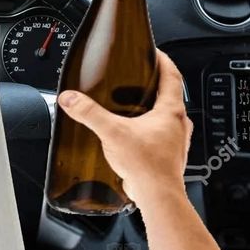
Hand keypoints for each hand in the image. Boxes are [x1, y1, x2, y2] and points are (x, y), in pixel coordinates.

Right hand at [57, 50, 190, 208]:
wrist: (158, 196)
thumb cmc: (148, 167)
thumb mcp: (113, 132)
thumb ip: (89, 113)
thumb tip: (71, 99)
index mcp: (171, 111)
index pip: (173, 76)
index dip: (163, 61)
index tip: (154, 53)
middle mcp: (178, 124)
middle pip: (171, 95)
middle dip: (157, 84)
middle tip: (142, 77)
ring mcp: (175, 140)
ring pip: (168, 116)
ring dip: (155, 108)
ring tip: (136, 106)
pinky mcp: (168, 155)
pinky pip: (162, 135)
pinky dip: (151, 129)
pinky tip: (135, 135)